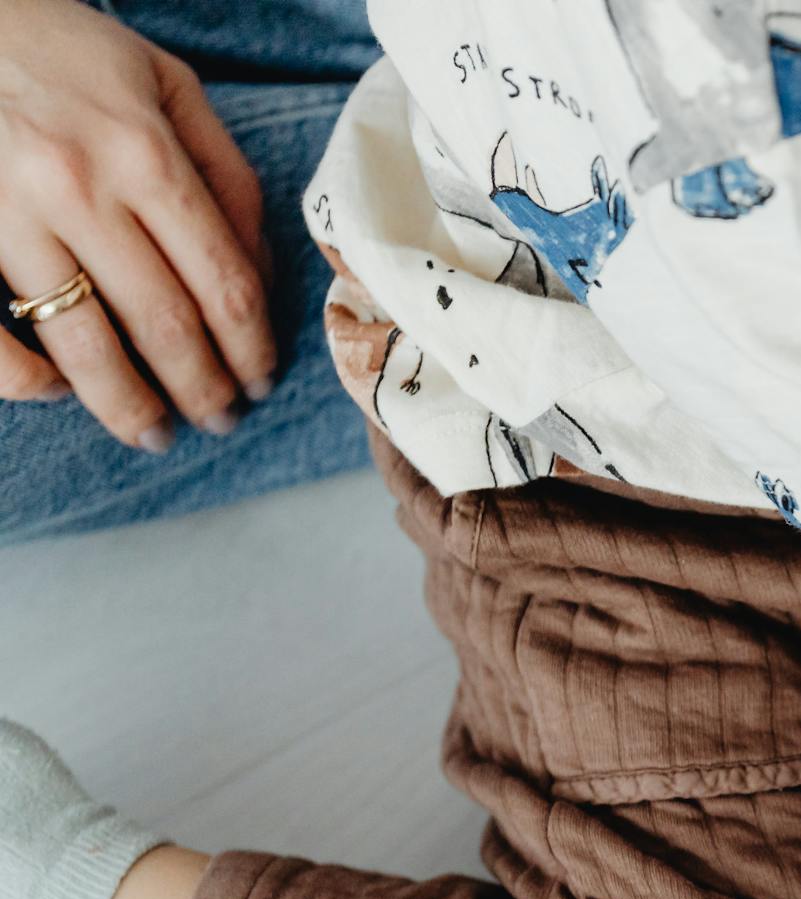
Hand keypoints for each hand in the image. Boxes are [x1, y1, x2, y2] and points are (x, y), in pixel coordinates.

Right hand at [0, 0, 273, 449]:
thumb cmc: (67, 52)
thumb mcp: (166, 85)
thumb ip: (225, 172)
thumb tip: (261, 268)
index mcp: (145, 154)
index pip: (224, 284)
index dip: (252, 348)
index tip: (262, 380)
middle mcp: (79, 188)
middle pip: (165, 325)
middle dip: (204, 389)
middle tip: (221, 419)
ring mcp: (7, 214)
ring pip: (82, 344)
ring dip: (128, 405)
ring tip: (154, 432)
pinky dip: (25, 379)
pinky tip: (58, 391)